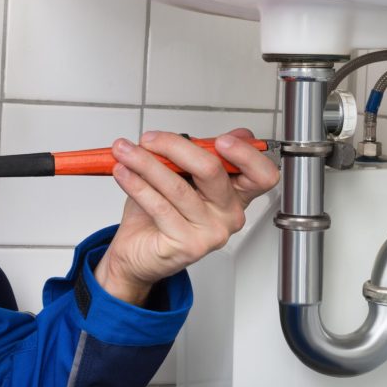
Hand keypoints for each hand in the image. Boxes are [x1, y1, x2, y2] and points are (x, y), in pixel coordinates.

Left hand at [96, 130, 279, 304]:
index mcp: (236, 194)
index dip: (247, 155)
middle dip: (175, 146)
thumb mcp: (182, 176)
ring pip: (178, 186)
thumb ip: (199, 155)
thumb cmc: (160, 213)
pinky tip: (124, 173)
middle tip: (150, 139)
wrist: (137, 251)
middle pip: (212, 170)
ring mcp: (210, 233)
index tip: (221, 140)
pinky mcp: (187, 245)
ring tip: (125, 152)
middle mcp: (229, 215)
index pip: (262, 175)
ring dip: (145, 163)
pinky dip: (137, 185)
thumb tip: (212, 134)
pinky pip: (159, 206)